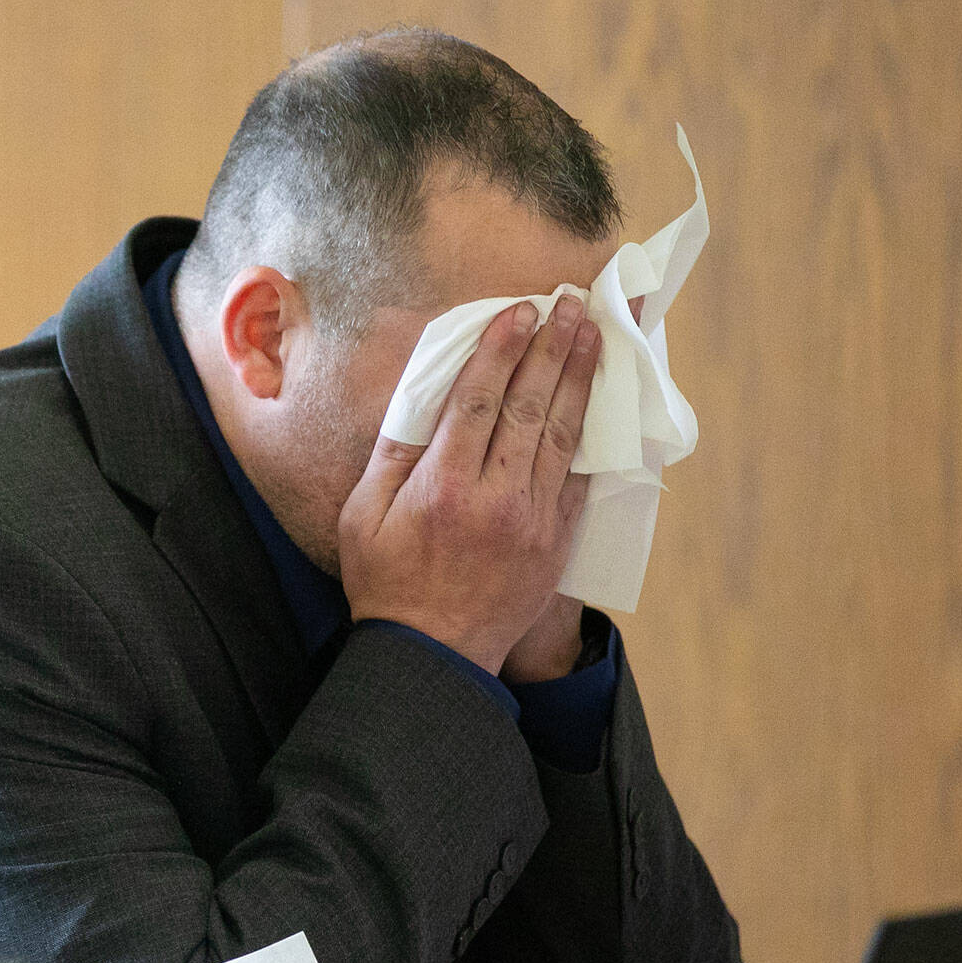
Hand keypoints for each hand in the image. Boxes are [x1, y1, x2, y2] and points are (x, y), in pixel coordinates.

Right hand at [339, 294, 598, 674]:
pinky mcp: (555, 543)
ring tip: (592, 335)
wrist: (433, 658)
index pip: (478, 399)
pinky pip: (578, 479)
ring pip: (562, 435)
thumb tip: (422, 395)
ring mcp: (532, 521)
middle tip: (568, 304)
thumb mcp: (363, 516)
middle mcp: (494, 498)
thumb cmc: (388, 585)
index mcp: (442, 486)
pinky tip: (597, 403)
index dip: (500, 349)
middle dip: (551, 349)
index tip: (518, 311)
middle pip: (530, 406)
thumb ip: (393, 453)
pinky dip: (590, 437)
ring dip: (579, 380)